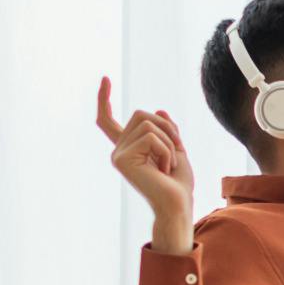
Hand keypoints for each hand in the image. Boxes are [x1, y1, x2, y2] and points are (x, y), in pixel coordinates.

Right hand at [97, 75, 194, 217]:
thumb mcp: (176, 150)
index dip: (104, 99)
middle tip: (177, 151)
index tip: (105, 79)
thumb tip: (159, 110)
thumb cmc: (179, 184)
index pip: (108, 121)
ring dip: (168, 141)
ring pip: (148, 123)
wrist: (178, 205)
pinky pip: (151, 137)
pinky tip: (164, 169)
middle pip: (141, 114)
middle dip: (167, 128)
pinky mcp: (122, 159)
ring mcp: (118, 154)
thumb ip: (166, 131)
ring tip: (169, 164)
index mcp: (128, 148)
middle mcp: (118, 150)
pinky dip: (166, 150)